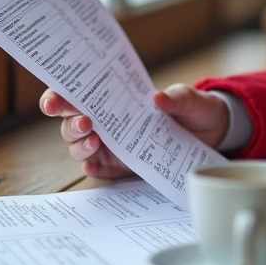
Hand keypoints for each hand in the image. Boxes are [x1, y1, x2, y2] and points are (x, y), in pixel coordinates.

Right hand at [40, 84, 230, 177]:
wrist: (210, 132)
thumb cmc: (192, 108)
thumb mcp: (189, 99)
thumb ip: (176, 98)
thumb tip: (158, 98)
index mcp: (114, 97)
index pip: (77, 94)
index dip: (59, 96)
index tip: (55, 100)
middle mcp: (107, 121)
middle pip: (71, 124)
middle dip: (71, 124)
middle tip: (86, 122)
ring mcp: (113, 144)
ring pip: (81, 147)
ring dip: (81, 145)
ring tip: (96, 141)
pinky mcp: (124, 165)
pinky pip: (101, 169)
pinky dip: (93, 168)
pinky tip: (93, 165)